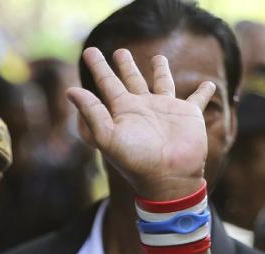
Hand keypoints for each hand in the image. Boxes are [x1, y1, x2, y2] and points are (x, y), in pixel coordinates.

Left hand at [67, 47, 215, 200]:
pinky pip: (198, 98)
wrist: (167, 177)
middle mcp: (142, 108)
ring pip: (162, 83)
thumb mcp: (108, 136)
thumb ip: (92, 112)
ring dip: (160, 71)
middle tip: (119, 50)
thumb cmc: (135, 160)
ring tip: (157, 57)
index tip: (89, 51)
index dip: (98, 68)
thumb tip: (71, 90)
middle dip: (125, 66)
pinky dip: (203, 91)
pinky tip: (208, 84)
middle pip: (131, 80)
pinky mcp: (189, 114)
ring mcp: (166, 110)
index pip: (107, 83)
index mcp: (122, 111)